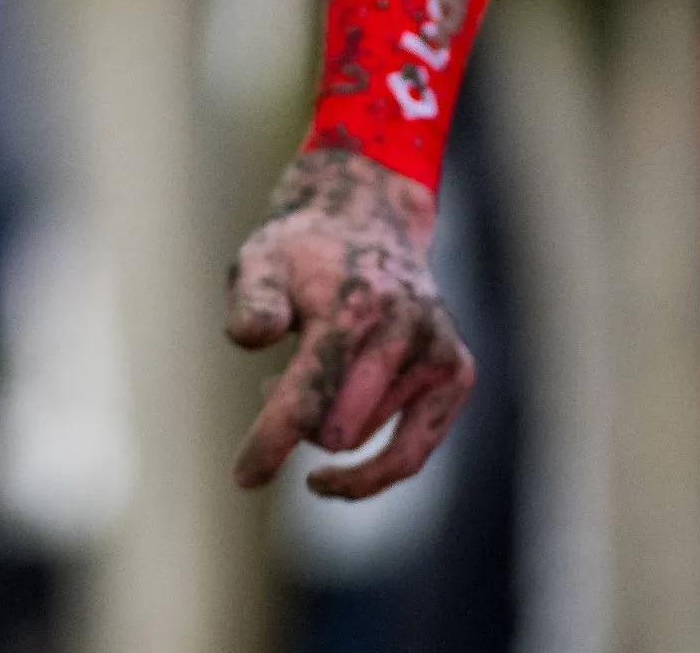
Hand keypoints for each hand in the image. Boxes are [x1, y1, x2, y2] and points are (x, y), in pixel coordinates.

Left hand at [227, 147, 472, 499]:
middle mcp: (403, 332)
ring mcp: (437, 354)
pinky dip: (374, 474)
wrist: (368, 218)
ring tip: (308, 375)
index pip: (308, 398)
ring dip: (325, 425)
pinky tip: (331, 480)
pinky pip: (413, 452)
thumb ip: (250, 298)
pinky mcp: (457, 373)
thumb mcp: (258, 259)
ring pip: (363, 439)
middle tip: (272, 385)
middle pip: (334, 429)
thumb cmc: (301, 251)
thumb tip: (250, 338)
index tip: (242, 478)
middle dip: (295, 424)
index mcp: (351, 307)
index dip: (270, 443)